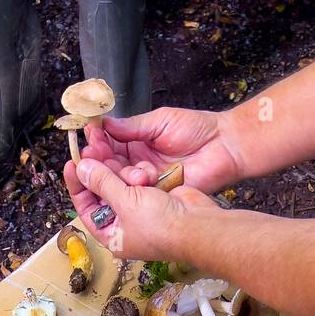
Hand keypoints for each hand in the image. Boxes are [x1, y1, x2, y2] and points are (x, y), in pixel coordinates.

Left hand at [65, 157, 216, 261]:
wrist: (197, 225)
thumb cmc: (160, 224)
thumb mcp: (124, 202)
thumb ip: (101, 182)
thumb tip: (81, 168)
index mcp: (112, 235)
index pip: (85, 209)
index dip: (78, 186)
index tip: (73, 163)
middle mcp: (124, 225)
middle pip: (102, 193)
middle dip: (98, 171)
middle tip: (91, 147)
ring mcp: (141, 212)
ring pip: (121, 184)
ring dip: (121, 171)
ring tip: (121, 161)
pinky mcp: (155, 199)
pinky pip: (139, 182)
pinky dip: (138, 173)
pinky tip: (142, 170)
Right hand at [80, 106, 242, 193]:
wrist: (225, 146)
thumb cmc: (197, 129)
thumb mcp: (160, 121)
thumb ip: (133, 127)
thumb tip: (105, 124)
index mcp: (137, 142)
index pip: (110, 144)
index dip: (99, 141)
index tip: (89, 136)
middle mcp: (139, 162)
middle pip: (112, 165)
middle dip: (101, 160)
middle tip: (91, 156)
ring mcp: (149, 180)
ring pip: (124, 180)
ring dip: (118, 173)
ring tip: (116, 165)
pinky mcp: (161, 193)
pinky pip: (142, 194)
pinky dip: (137, 187)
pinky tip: (135, 178)